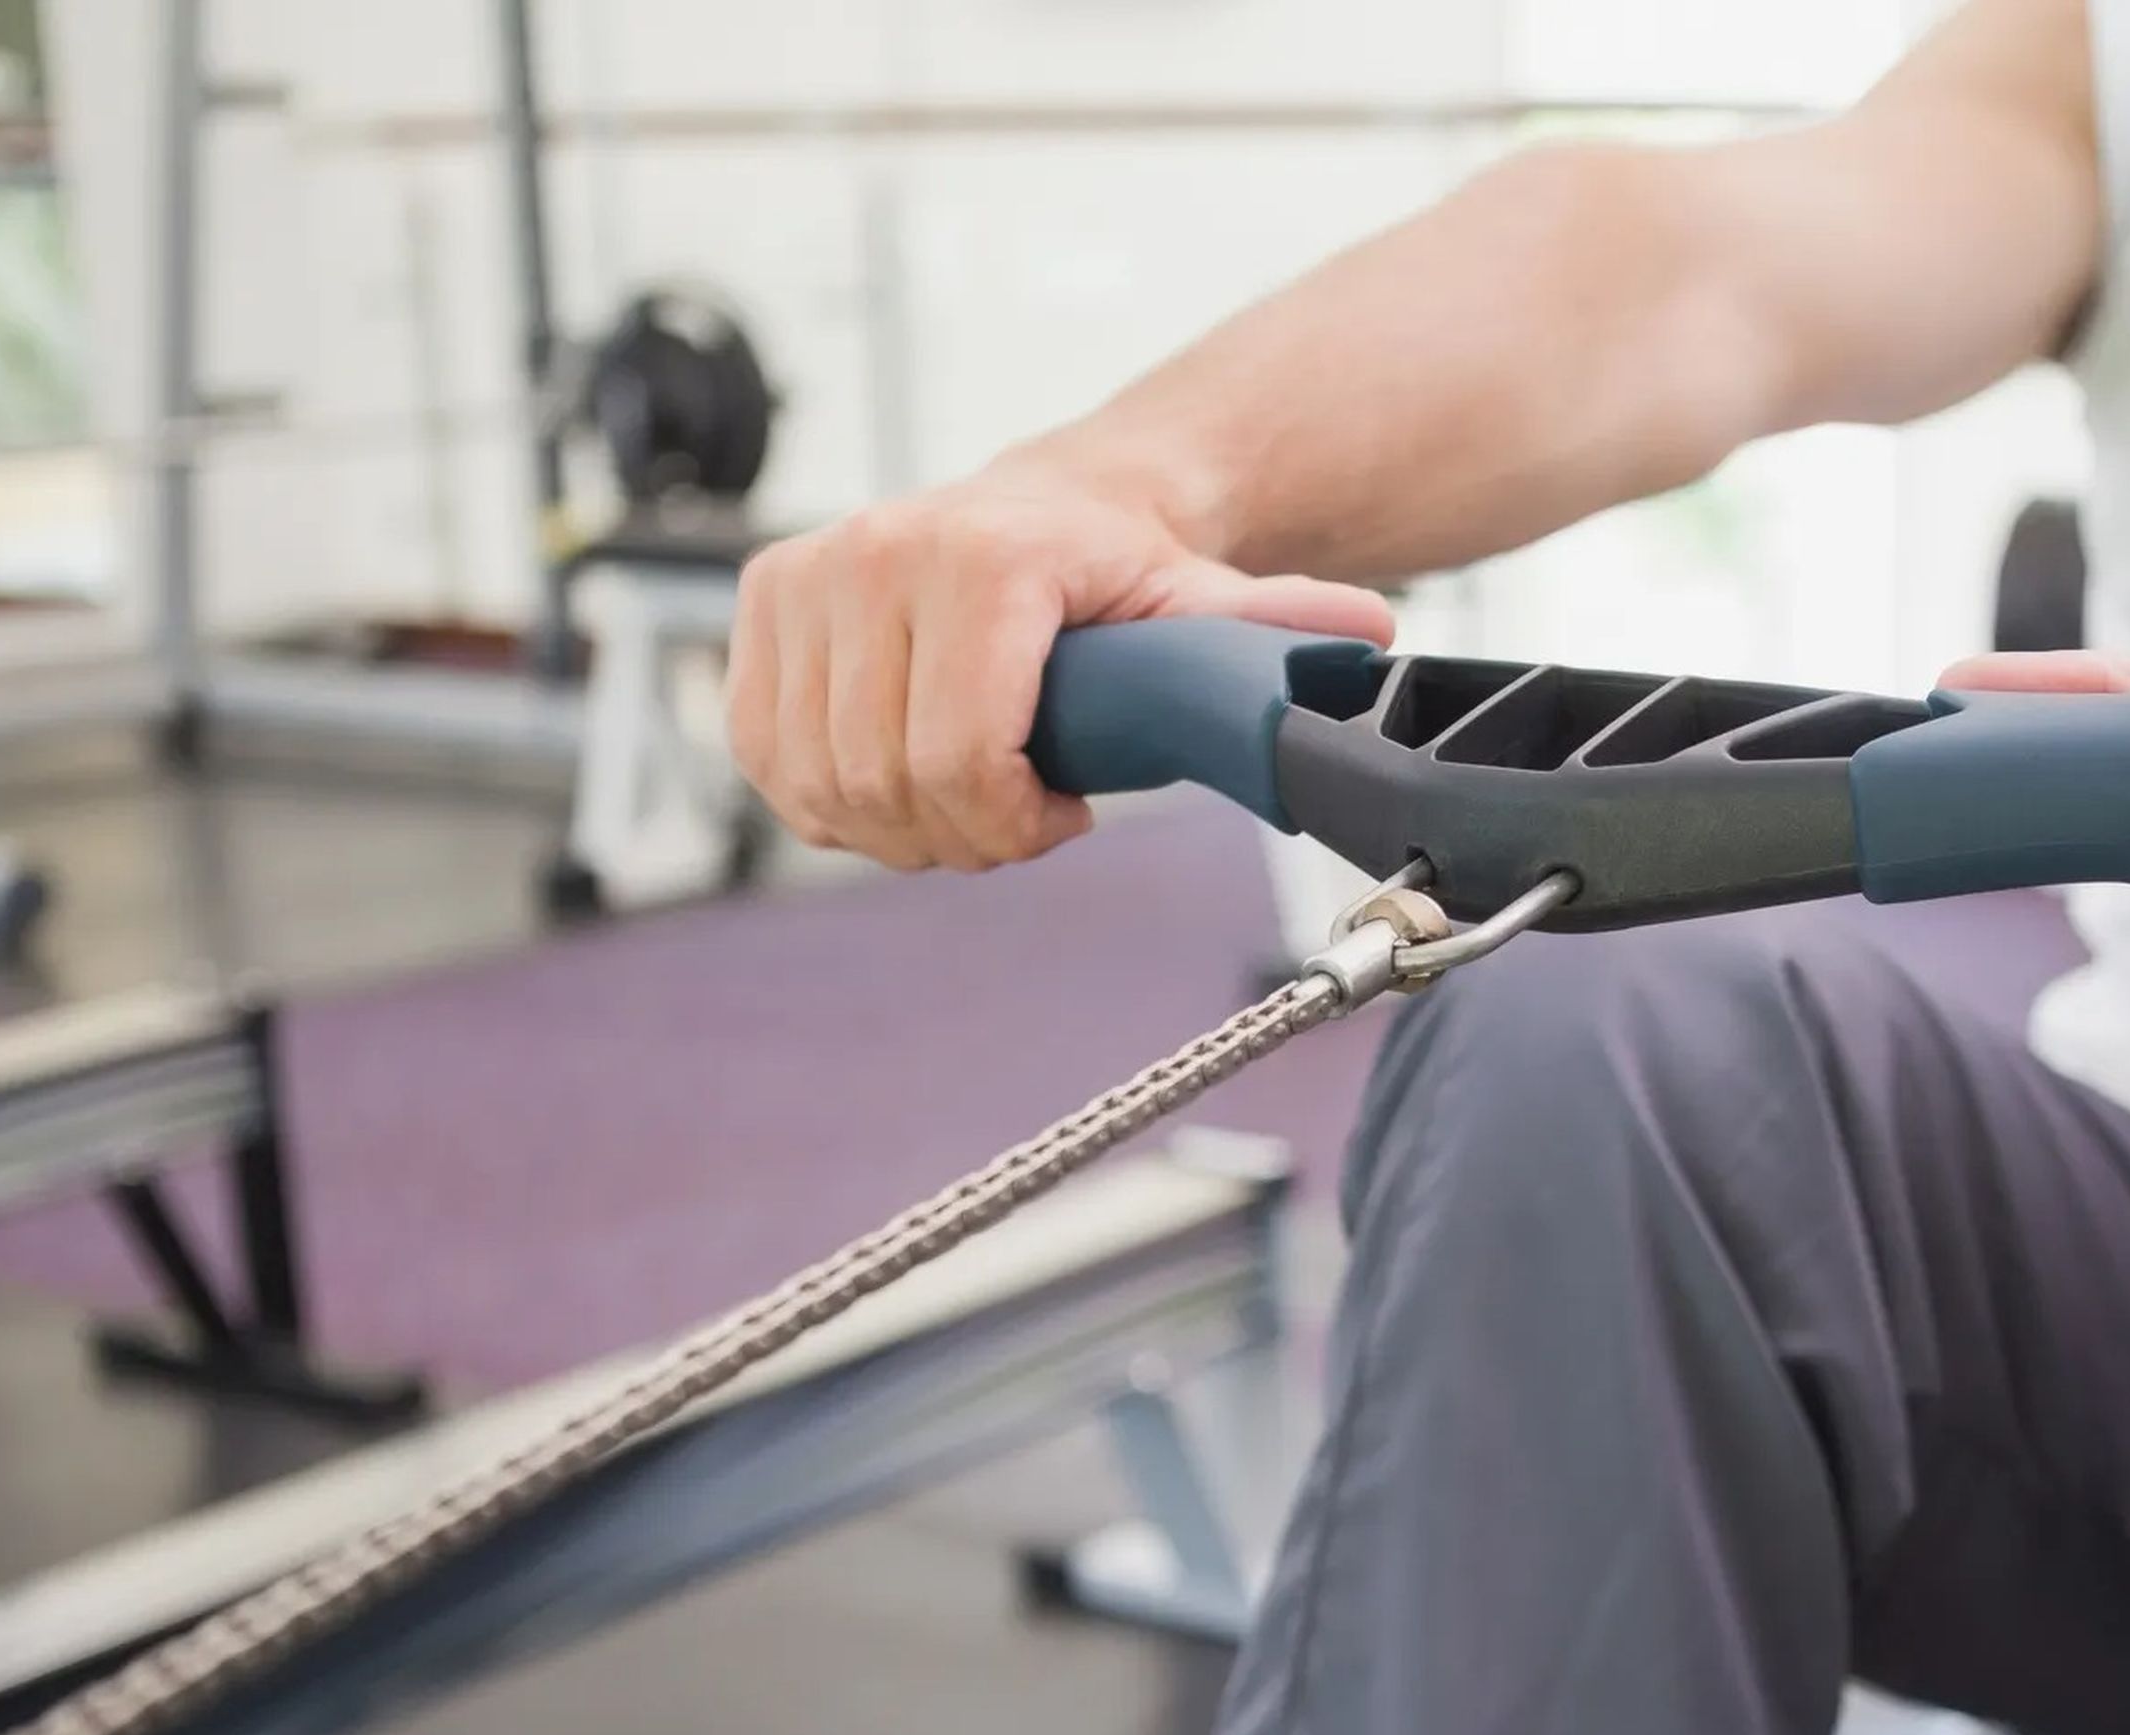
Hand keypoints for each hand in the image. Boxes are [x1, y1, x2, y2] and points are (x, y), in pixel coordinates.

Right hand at [727, 466, 1393, 873]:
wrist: (1055, 504)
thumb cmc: (1124, 571)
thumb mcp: (1205, 604)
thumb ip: (1274, 633)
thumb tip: (1367, 643)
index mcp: (983, 559)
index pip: (958, 759)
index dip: (1009, 825)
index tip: (1061, 816)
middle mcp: (876, 555)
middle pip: (887, 784)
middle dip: (960, 835)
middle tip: (1019, 820)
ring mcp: (808, 578)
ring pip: (820, 781)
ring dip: (894, 825)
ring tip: (967, 797)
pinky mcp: (763, 608)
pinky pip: (767, 756)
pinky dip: (828, 798)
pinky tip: (898, 780)